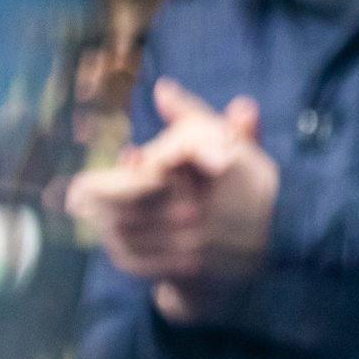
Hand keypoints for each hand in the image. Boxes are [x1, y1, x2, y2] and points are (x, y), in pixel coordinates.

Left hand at [67, 82, 275, 301]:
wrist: (284, 235)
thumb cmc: (249, 182)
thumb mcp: (229, 140)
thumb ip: (192, 115)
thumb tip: (162, 88)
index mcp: (202, 178)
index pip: (144, 177)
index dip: (111, 179)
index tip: (86, 178)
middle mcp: (195, 212)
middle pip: (127, 208)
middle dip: (97, 201)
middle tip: (74, 195)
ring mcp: (190, 245)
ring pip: (129, 235)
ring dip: (103, 224)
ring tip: (88, 212)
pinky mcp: (186, 270)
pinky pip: (140, 262)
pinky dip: (119, 251)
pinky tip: (112, 238)